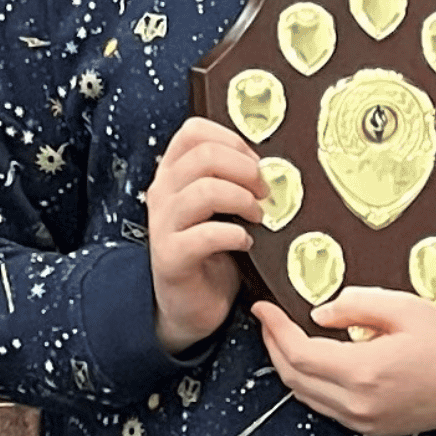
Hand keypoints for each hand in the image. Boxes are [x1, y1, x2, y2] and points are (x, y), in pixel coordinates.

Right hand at [144, 116, 264, 353]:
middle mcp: (163, 193)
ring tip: (258, 216)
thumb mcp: (219, 207)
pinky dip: (234, 235)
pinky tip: (245, 242)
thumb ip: (232, 180)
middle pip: (204, 155)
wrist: (190, 304)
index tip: (255, 162)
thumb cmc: (211, 251)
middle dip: (245, 169)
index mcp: (173, 173)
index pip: (193, 131)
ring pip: (205, 190)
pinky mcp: (171, 257)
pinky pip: (205, 235)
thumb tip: (272, 166)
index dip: (232, 140)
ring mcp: (163, 225)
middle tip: (265, 192)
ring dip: (242, 200)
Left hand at [250, 287, 435, 435]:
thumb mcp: (406, 307)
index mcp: (365, 372)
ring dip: (290, 367)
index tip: (262, 307)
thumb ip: (357, 305)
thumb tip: (319, 313)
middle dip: (274, 347)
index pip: (298, 354)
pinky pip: (328, 408)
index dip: (274, 329)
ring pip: (307, 397)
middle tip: (268, 320)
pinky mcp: (375, 429)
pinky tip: (316, 360)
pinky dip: (311, 384)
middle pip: (294, 379)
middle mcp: (360, 405)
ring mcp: (366, 422)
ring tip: (285, 336)